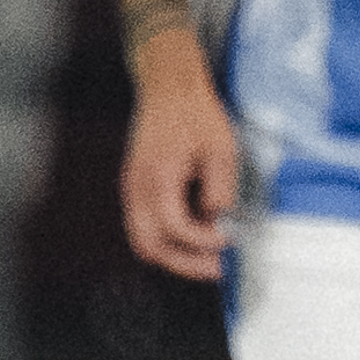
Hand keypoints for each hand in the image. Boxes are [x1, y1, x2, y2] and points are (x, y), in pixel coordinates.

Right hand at [120, 47, 242, 279]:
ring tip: (205, 259)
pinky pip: (142, 227)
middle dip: (184, 263)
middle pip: (150, 246)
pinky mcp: (134, 189)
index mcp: (158, 178)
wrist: (169, 90)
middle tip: (216, 269)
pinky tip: (192, 238)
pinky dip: (165, 240)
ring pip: (142, 241)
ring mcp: (131, 190)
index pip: (175, 227)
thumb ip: (220, 187)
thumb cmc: (195, 115)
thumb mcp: (221, 149)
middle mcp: (137, 189)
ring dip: (174, 256)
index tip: (227, 241)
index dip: (202, 241)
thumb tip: (218, 219)